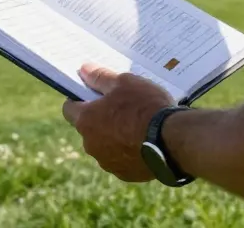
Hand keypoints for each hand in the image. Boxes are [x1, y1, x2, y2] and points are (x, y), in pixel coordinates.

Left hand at [62, 64, 176, 181]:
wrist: (173, 140)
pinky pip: (121, 158)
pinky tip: (145, 140)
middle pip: (88, 127)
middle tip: (121, 105)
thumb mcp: (124, 82)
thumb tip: (83, 70)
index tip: (93, 93)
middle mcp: (91, 145)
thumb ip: (100, 77)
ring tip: (137, 123)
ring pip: (105, 144)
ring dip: (114, 135)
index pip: (69, 108)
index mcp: (86, 121)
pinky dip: (128, 150)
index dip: (79, 99)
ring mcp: (108, 162)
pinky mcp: (125, 174)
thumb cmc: (145, 106)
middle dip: (100, 117)